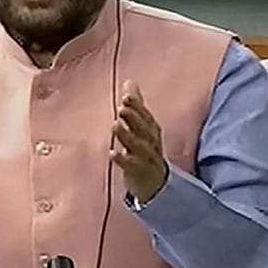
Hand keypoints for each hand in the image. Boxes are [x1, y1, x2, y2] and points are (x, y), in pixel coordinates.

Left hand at [110, 80, 167, 203]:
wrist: (156, 185)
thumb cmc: (145, 151)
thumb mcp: (142, 128)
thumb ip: (135, 106)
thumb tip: (129, 82)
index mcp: (151, 131)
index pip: (146, 117)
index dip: (137, 107)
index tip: (126, 96)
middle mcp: (151, 144)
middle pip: (145, 129)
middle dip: (135, 118)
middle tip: (122, 107)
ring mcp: (146, 160)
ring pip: (140, 147)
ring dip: (128, 136)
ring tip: (115, 125)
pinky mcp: (139, 174)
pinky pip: (132, 167)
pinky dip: (122, 160)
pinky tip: (111, 153)